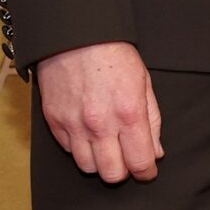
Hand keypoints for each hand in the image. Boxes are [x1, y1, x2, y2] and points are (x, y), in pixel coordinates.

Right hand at [36, 41, 163, 181]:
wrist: (75, 35)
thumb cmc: (114, 56)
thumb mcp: (144, 83)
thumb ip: (151, 121)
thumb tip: (155, 153)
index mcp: (129, 114)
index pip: (140, 162)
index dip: (146, 172)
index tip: (147, 171)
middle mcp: (100, 124)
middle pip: (112, 174)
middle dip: (123, 171)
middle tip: (126, 159)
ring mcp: (74, 124)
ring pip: (87, 167)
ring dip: (99, 162)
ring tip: (106, 146)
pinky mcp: (54, 120)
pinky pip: (68, 150)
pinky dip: (80, 147)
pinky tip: (87, 133)